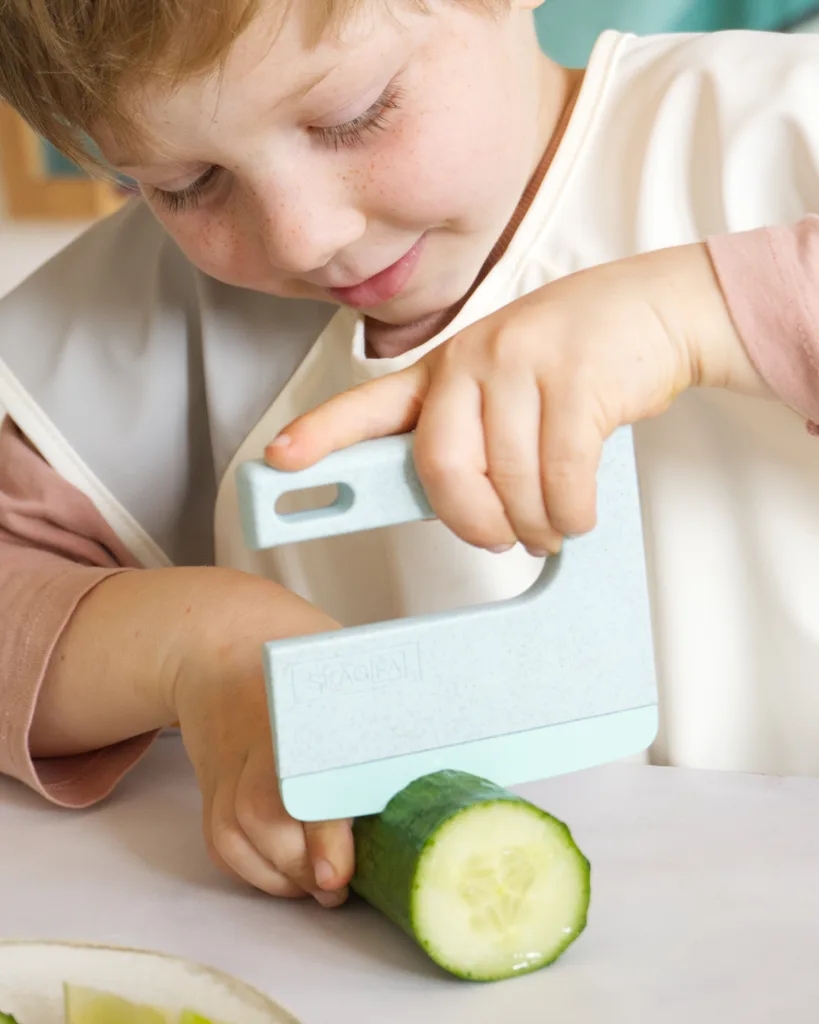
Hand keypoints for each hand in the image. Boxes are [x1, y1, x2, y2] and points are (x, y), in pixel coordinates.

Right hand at [31, 564, 353, 906]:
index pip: (307, 774)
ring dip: (282, 876)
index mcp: (297, 704)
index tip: (338, 871)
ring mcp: (225, 763)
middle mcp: (254, 736)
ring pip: (237, 836)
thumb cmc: (306, 657)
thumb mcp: (350, 665)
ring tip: (325, 886)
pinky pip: (224, 843)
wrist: (221, 645)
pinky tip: (292, 877)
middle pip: (263, 814)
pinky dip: (256, 871)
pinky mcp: (210, 786)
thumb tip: (455, 748)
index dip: (324, 830)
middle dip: (302, 863)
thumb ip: (387, 707)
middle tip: (343, 884)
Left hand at [266, 244, 767, 554]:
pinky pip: (562, 479)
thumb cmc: (572, 359)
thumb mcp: (505, 381)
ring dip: (534, 525)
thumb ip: (470, 433)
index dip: (321, 435)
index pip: (369, 404)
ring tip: (552, 525)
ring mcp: (524, 366)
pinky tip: (576, 514)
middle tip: (498, 538)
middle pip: (441, 470)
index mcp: (444, 369)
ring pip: (509, 484)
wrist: (652, 308)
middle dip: (472, 524)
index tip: (277, 461)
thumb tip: (460, 509)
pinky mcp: (577, 381)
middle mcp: (472, 361)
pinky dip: (570, 515)